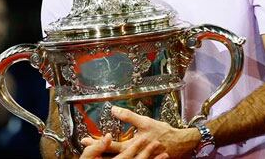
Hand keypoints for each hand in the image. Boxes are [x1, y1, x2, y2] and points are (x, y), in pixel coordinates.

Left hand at [80, 107, 195, 158]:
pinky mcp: (141, 158)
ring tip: (93, 149)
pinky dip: (117, 154)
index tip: (84, 139)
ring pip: (118, 157)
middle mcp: (132, 155)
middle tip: (84, 144)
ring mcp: (137, 158)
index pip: (110, 145)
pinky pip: (127, 157)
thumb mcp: (144, 122)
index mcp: (132, 147)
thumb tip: (113, 110)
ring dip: (104, 153)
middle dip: (97, 149)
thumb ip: (128, 116)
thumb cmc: (162, 132)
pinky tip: (110, 152)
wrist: (180, 143)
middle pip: (111, 153)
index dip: (97, 143)